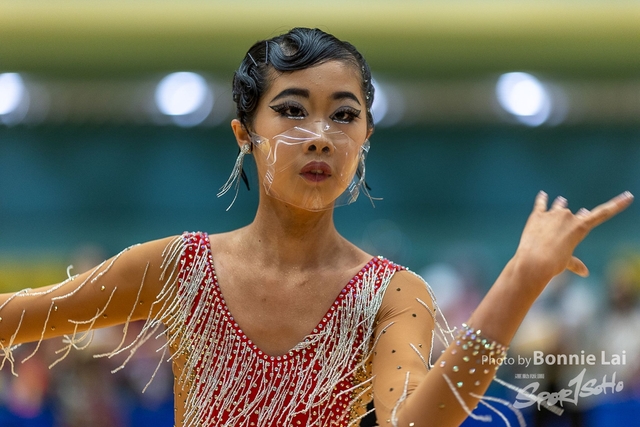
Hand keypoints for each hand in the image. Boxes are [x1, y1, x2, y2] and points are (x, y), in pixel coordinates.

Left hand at [514, 191, 632, 284]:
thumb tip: (584, 272)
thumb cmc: (554, 264)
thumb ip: (575, 264)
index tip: (628, 196)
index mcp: (581, 227)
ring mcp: (552, 214)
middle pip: (574, 214)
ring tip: (561, 201)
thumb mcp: (567, 262)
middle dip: (576, 215)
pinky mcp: (537, 215)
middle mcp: (568, 216)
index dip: (617, 204)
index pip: (603, 213)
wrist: (534, 261)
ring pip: (559, 206)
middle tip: (581, 212)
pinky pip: (541, 203)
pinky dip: (542, 199)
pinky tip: (543, 195)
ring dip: (560, 205)